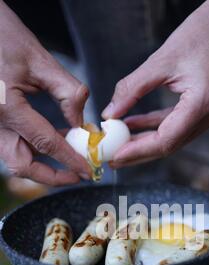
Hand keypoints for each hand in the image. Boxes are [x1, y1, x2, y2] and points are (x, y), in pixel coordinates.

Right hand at [0, 1, 90, 184]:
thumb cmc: (2, 34)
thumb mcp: (39, 60)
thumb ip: (66, 93)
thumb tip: (82, 124)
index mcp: (6, 107)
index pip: (46, 144)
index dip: (70, 161)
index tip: (89, 172)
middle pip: (22, 165)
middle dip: (51, 176)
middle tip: (77, 174)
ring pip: (14, 158)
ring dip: (40, 163)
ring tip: (68, 154)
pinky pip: (10, 144)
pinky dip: (31, 148)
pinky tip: (52, 138)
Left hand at [102, 0, 208, 167]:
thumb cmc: (201, 33)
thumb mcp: (160, 60)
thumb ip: (132, 89)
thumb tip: (109, 114)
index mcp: (202, 103)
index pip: (166, 140)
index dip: (138, 151)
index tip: (114, 155)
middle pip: (169, 145)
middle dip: (139, 153)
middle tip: (112, 158)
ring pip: (172, 138)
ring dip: (145, 140)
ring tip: (118, 142)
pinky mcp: (207, 110)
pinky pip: (177, 125)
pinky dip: (155, 126)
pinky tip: (134, 125)